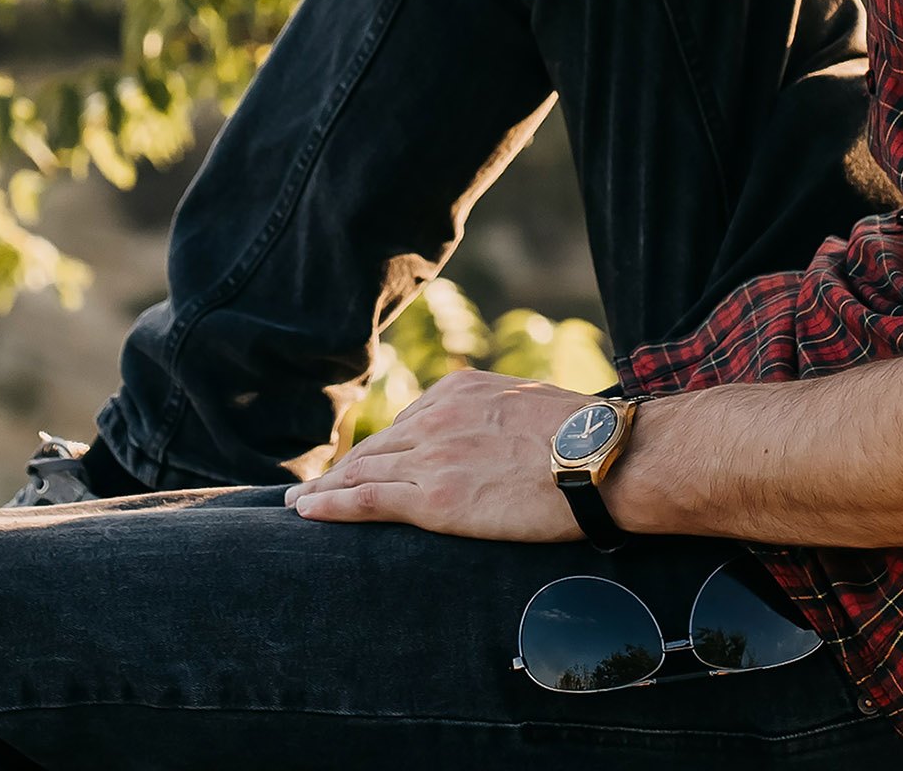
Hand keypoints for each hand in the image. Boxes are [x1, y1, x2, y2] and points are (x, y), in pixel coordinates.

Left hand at [285, 369, 585, 540]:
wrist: (601, 458)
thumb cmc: (586, 436)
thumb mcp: (532, 403)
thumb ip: (500, 413)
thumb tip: (504, 433)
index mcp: (461, 390)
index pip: (408, 422)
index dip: (381, 448)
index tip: (365, 462)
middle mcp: (437, 417)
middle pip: (376, 447)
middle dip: (342, 467)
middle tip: (313, 486)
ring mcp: (432, 457)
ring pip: (362, 472)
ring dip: (325, 488)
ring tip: (300, 503)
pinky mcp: (434, 498)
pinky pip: (367, 500)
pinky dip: (330, 505)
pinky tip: (306, 512)